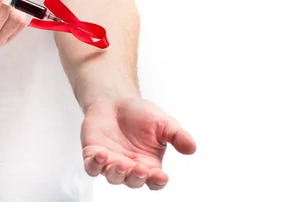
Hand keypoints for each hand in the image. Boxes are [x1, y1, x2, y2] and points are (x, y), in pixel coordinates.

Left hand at [81, 98, 195, 189]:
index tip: (161, 175)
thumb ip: (177, 135)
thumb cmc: (140, 115)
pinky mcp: (92, 154)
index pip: (154, 181)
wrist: (115, 102)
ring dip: (116, 172)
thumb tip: (192, 148)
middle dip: (136, 177)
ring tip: (119, 162)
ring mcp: (110, 162)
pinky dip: (94, 164)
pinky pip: (91, 166)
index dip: (157, 181)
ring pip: (112, 176)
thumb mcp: (163, 122)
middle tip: (139, 167)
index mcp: (149, 164)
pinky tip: (100, 154)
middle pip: (133, 181)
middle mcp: (129, 167)